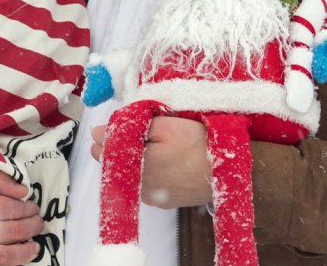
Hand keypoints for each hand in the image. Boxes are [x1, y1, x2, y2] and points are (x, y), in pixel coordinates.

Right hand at [0, 163, 42, 265]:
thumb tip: (22, 191)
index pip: (11, 209)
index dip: (27, 207)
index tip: (32, 205)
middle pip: (13, 232)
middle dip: (32, 226)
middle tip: (38, 221)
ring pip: (5, 257)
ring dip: (25, 251)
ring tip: (34, 246)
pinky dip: (2, 262)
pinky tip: (10, 255)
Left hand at [90, 117, 212, 208]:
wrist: (230, 170)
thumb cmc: (197, 143)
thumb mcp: (162, 124)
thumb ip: (126, 128)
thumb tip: (96, 133)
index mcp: (136, 168)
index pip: (103, 153)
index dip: (106, 137)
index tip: (114, 126)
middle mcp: (141, 188)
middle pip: (117, 165)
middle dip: (119, 148)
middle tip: (136, 132)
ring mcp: (154, 199)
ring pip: (132, 175)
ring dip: (134, 160)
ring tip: (153, 144)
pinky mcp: (167, 202)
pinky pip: (147, 184)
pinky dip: (148, 171)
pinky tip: (162, 159)